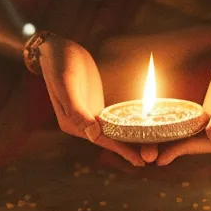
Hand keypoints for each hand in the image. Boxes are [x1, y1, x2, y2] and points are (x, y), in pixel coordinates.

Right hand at [39, 35, 154, 165]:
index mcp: (71, 124)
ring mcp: (88, 116)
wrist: (57, 49)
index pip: (100, 140)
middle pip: (107, 139)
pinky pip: (112, 121)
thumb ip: (76, 110)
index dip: (120, 150)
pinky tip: (140, 131)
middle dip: (129, 149)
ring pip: (111, 132)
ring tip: (151, 148)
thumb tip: (92, 134)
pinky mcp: (95, 108)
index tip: (140, 161)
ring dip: (129, 141)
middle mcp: (79, 124)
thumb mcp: (67, 83)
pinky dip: (125, 127)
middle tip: (153, 157)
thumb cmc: (60, 63)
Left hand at [156, 37, 210, 164]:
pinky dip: (177, 127)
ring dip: (174, 141)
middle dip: (175, 150)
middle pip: (198, 144)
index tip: (163, 158)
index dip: (185, 152)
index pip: (208, 145)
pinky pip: (191, 123)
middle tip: (148, 156)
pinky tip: (160, 128)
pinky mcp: (209, 109)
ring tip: (150, 146)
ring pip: (193, 135)